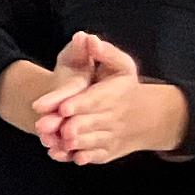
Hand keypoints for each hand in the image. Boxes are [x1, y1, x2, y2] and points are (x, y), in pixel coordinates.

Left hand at [35, 34, 192, 162]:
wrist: (146, 116)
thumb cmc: (124, 86)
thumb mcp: (121, 65)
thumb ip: (105, 52)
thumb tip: (88, 38)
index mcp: (116, 94)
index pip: (97, 99)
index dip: (80, 103)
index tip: (62, 106)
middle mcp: (116, 116)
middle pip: (91, 122)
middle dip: (70, 126)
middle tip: (48, 128)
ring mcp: (113, 135)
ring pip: (92, 141)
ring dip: (72, 144)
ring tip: (52, 143)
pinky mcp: (110, 150)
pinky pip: (95, 155)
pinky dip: (80, 156)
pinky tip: (63, 155)